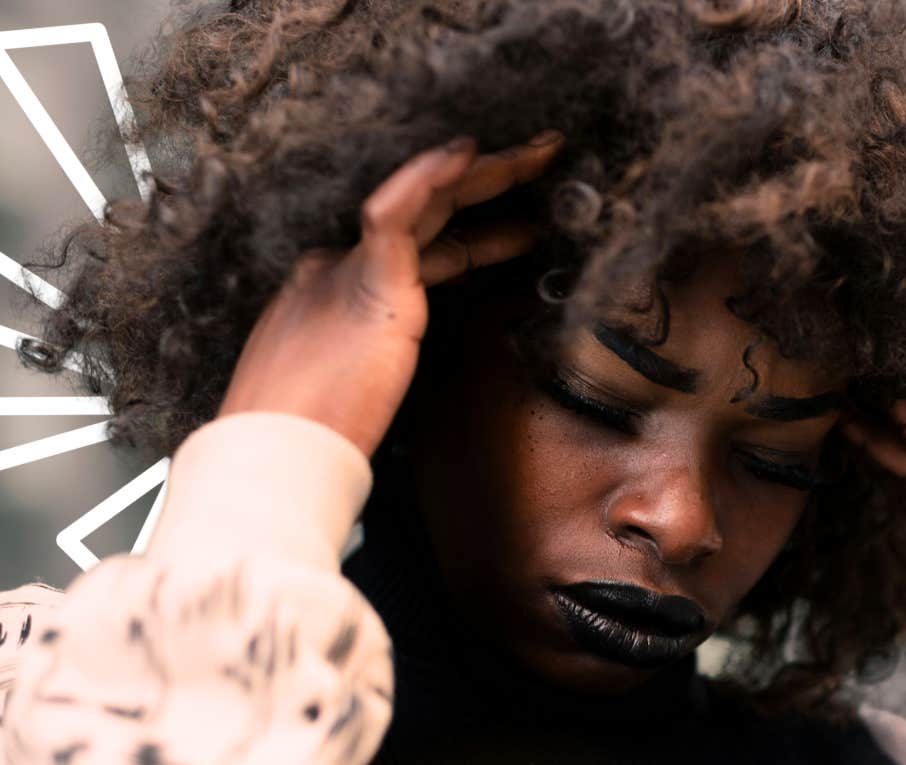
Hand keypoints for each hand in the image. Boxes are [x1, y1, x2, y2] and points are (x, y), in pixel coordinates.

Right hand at [218, 130, 565, 456]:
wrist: (277, 460)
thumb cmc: (313, 442)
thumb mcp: (357, 388)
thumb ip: (382, 359)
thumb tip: (406, 356)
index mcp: (339, 292)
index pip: (422, 248)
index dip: (475, 233)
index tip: (522, 229)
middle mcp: (341, 268)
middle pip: (428, 213)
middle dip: (487, 184)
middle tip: (541, 162)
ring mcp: (352, 270)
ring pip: (423, 202)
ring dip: (484, 172)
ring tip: (537, 154)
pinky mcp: (367, 283)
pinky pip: (396, 213)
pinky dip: (428, 178)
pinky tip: (467, 153)